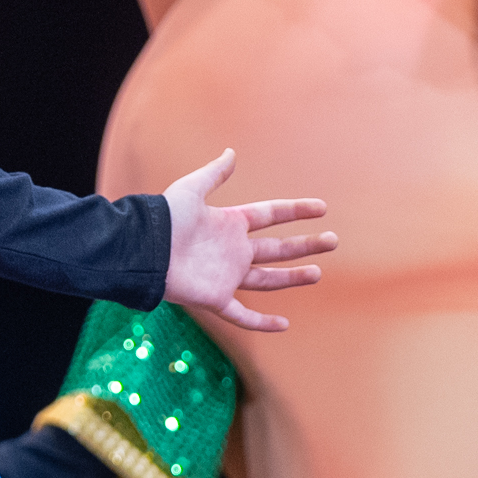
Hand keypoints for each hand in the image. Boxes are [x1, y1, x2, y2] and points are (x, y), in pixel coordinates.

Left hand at [161, 149, 333, 330]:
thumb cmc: (165, 218)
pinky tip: (283, 325)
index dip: (295, 211)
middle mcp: (232, 250)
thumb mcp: (191, 189)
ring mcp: (226, 275)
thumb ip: (213, 173)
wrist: (143, 249)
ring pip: (268, 279)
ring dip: (293, 277)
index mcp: (229, 223)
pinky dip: (262, 323)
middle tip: (333, 241)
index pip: (270, 215)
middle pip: (277, 249)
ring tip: (318, 273)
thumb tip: (232, 152)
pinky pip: (243, 315)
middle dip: (305, 246)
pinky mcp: (216, 298)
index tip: (322, 208)